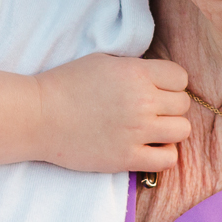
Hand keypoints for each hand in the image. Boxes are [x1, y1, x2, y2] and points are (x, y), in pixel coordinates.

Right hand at [32, 52, 190, 172]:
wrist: (38, 116)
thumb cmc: (67, 84)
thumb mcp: (105, 61)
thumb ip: (136, 67)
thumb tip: (159, 77)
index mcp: (136, 73)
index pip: (180, 78)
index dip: (170, 84)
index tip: (156, 90)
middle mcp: (141, 101)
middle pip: (183, 105)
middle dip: (170, 107)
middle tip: (150, 111)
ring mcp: (136, 131)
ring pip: (182, 131)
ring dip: (170, 130)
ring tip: (151, 130)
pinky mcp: (126, 158)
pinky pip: (168, 159)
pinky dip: (163, 154)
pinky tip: (148, 148)